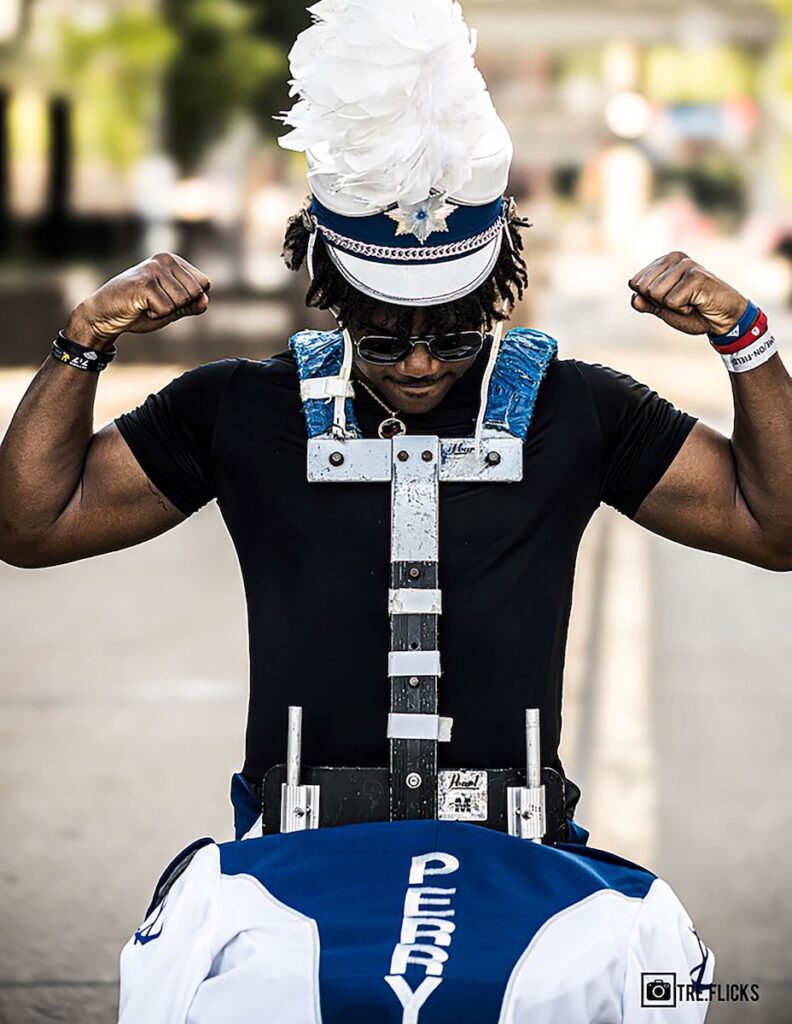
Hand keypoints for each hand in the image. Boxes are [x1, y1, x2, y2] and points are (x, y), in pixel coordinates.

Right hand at [65, 253, 210, 348]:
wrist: (105, 315)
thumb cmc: (139, 310)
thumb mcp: (171, 308)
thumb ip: (191, 304)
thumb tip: (206, 300)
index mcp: (173, 261)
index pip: (204, 284)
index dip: (189, 300)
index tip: (167, 299)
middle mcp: (165, 259)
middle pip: (195, 293)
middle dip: (178, 306)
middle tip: (154, 302)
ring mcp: (154, 269)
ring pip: (181, 301)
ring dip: (164, 311)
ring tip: (146, 303)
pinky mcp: (145, 282)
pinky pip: (166, 309)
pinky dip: (155, 314)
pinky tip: (139, 306)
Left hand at [628, 252, 747, 335]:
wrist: (723, 319)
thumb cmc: (694, 312)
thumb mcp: (663, 309)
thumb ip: (646, 303)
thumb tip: (634, 297)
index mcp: (664, 261)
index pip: (635, 283)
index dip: (649, 300)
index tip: (669, 300)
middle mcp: (674, 258)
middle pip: (644, 289)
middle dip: (659, 303)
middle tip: (682, 301)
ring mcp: (686, 265)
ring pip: (656, 294)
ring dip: (672, 306)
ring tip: (690, 301)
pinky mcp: (695, 276)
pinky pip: (671, 301)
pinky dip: (682, 309)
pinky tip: (697, 303)